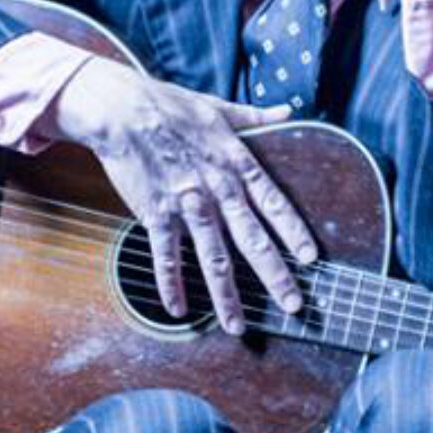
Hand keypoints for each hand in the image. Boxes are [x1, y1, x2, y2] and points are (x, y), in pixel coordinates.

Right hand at [52, 58, 317, 335]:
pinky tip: (179, 310)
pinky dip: (171, 284)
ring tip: (237, 326)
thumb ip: (255, 117)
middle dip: (274, 276)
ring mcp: (187, 205)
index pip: (274, 204)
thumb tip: (287, 110)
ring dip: (226, 296)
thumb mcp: (218, 108)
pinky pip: (167, 256)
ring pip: (213, 258)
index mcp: (236, 164)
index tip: (311, 259)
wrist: (121, 108)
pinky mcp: (156, 214)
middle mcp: (217, 189)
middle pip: (252, 240)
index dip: (293, 232)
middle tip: (293, 306)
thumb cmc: (169, 105)